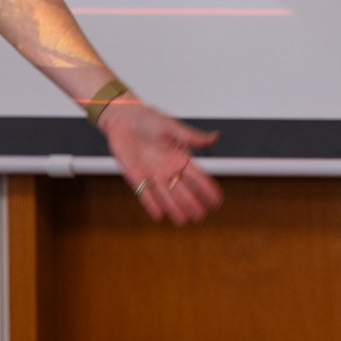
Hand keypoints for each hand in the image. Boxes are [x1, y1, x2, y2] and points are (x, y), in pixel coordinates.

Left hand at [101, 102, 223, 225]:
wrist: (122, 120)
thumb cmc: (147, 120)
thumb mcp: (172, 126)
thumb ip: (192, 137)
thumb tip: (216, 137)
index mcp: (181, 157)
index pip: (198, 177)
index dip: (207, 189)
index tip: (217, 201)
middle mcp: (169, 169)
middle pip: (184, 190)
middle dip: (192, 203)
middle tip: (200, 216)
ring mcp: (154, 176)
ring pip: (167, 196)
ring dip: (175, 208)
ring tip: (183, 221)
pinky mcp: (138, 179)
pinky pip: (146, 195)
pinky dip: (151, 205)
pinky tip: (159, 215)